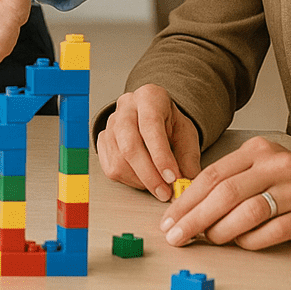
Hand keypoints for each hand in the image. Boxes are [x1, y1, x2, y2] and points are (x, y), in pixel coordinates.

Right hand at [96, 83, 202, 201]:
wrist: (154, 117)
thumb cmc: (170, 124)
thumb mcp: (186, 135)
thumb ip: (188, 158)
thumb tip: (187, 183)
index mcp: (149, 97)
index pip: (150, 126)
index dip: (161, 155)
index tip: (172, 178)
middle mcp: (126, 107)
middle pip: (129, 145)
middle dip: (149, 174)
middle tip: (165, 192)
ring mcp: (110, 123)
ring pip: (119, 159)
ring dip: (140, 180)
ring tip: (159, 187)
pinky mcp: (102, 140)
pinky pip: (111, 167)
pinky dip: (129, 180)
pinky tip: (144, 180)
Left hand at [159, 135, 290, 249]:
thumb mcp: (263, 163)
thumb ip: (232, 178)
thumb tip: (192, 204)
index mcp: (257, 150)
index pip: (212, 174)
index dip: (187, 199)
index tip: (169, 218)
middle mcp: (274, 166)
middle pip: (224, 193)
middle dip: (194, 218)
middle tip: (176, 236)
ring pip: (245, 212)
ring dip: (220, 231)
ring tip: (207, 240)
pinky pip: (271, 231)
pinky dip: (250, 241)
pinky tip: (240, 243)